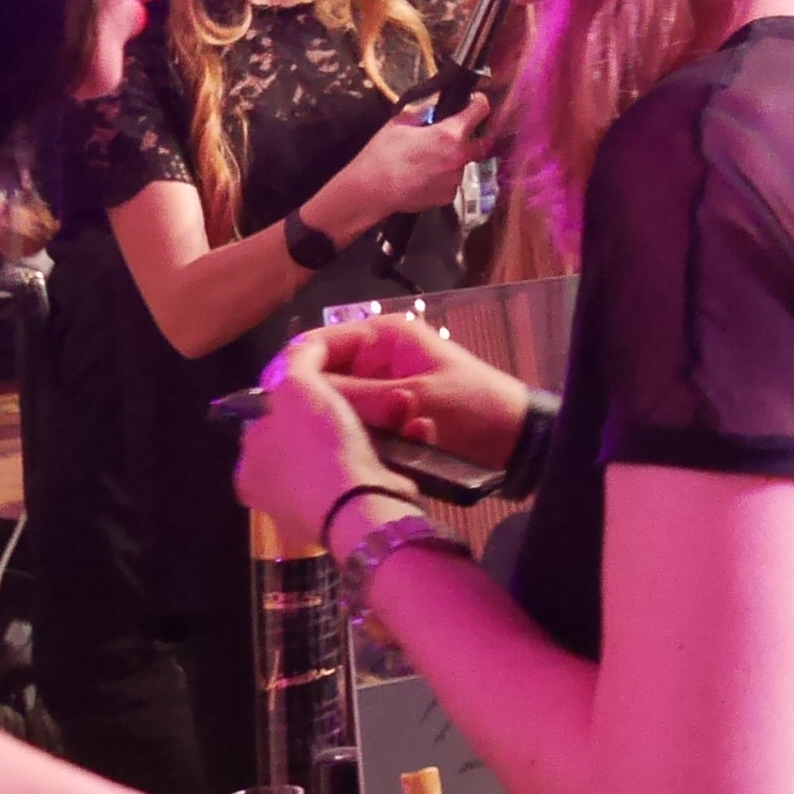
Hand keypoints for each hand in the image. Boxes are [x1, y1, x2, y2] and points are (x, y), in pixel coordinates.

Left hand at [234, 342, 402, 543]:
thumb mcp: (296, 385)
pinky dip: (398, 450)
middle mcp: (277, 495)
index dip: (298, 392)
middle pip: (313, 435)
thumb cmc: (317, 445)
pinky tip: (414, 430)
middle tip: (372, 389)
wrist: (361, 507)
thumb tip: (302, 347)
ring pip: (351, 452)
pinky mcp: (359, 518)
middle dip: (349, 408)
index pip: (269, 420)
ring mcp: (319, 510)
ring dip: (381, 426)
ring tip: (401, 403)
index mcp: (249, 469)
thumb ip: (295, 361)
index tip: (329, 374)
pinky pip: (378, 471)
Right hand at [286, 309, 533, 466]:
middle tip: (325, 438)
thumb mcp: (411, 400)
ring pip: (340, 408)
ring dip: (348, 429)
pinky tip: (374, 457)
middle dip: (326, 408)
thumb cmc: (471, 410)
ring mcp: (381, 387)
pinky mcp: (389, 417)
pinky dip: (365, 440)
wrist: (517, 444)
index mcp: (381, 336)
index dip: (293, 373)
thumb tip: (293, 394)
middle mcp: (375, 356)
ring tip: (361, 448)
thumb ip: (353, 395)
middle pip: (325, 379)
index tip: (276, 411)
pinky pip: (360, 426)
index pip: (317, 343)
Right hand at [319, 95, 501, 229]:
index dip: (479, 103)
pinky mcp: (448, 197)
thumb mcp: (400, 122)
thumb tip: (434, 107)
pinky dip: (444, 175)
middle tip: (455, 132)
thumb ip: (424, 111)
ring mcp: (455, 179)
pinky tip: (426, 175)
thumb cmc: (383, 154)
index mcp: (451, 134)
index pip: (480, 111)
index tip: (475, 101)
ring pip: (464, 163)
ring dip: (454, 157)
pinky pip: (452, 181)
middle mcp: (459, 157)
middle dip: (473, 135)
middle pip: (481, 142)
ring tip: (430, 158)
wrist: (370, 191)